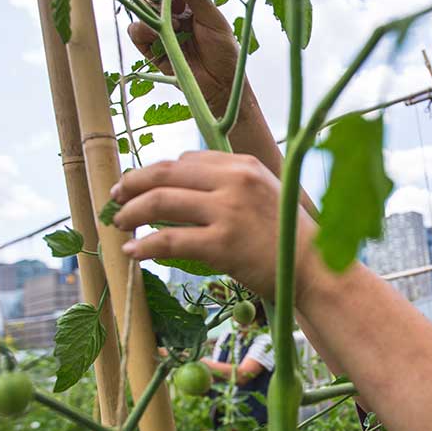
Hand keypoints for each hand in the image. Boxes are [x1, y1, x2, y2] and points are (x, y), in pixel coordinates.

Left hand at [110, 151, 317, 299]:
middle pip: (165, 173)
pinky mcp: (222, 244)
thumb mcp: (265, 194)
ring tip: (119, 225)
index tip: (138, 186)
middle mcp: (234, 181)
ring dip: (130, 213)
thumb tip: (182, 180)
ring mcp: (228, 211)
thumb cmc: (290, 237)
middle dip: (131, 185)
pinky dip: (144, 246)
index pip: (185, 160)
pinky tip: (133, 252)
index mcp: (243, 165)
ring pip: (159, 203)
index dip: (153, 172)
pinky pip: (169, 241)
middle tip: (115, 199)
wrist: (316, 269)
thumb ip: (230, 183)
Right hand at [128, 0, 238, 115]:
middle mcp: (172, 13)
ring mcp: (161, 30)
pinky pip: (137, 33)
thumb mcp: (213, 19)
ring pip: (141, 7)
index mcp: (189, 2)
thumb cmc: (224, 51)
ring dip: (151, 8)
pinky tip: (157, 31)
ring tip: (172, 22)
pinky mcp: (153, 50)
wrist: (223, 85)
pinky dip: (142, 28)